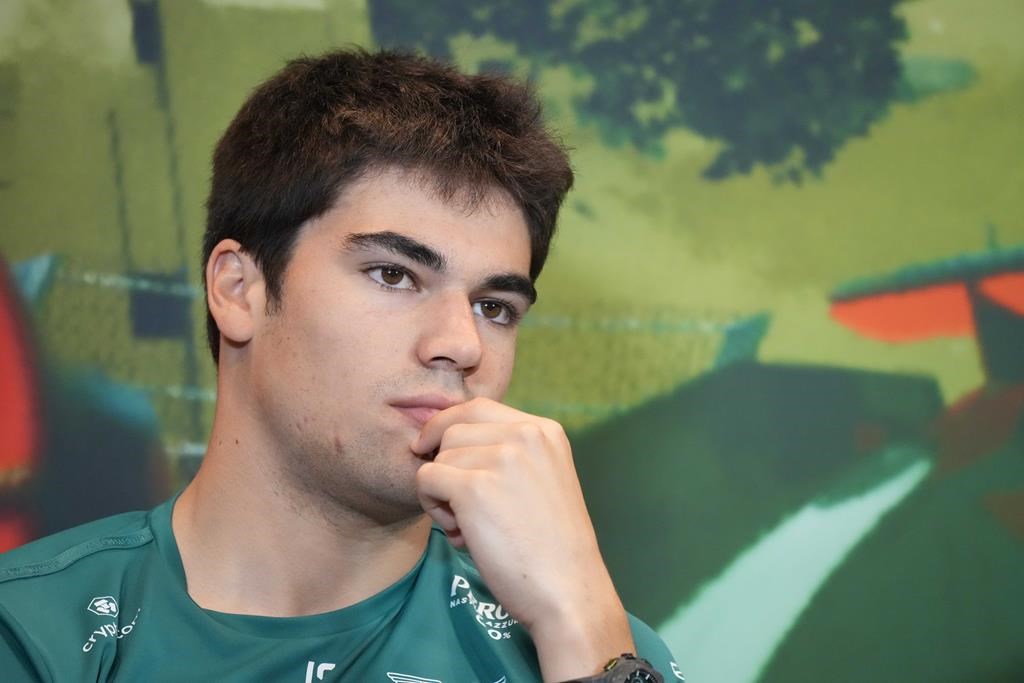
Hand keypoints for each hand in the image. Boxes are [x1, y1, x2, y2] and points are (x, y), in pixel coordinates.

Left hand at [412, 397, 633, 680]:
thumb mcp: (542, 480)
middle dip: (444, 463)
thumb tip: (443, 442)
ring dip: (439, 491)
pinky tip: (460, 532)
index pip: (477, 408)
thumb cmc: (551, 547)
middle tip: (458, 506)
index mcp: (545, 430)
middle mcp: (525, 434)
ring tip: (467, 526)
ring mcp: (501, 458)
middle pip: (453, 429)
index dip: (448, 428)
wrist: (569, 590)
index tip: (434, 452)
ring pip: (438, 456)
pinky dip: (431, 506)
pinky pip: (426, 479)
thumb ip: (508, 454)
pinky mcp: (475, 487)